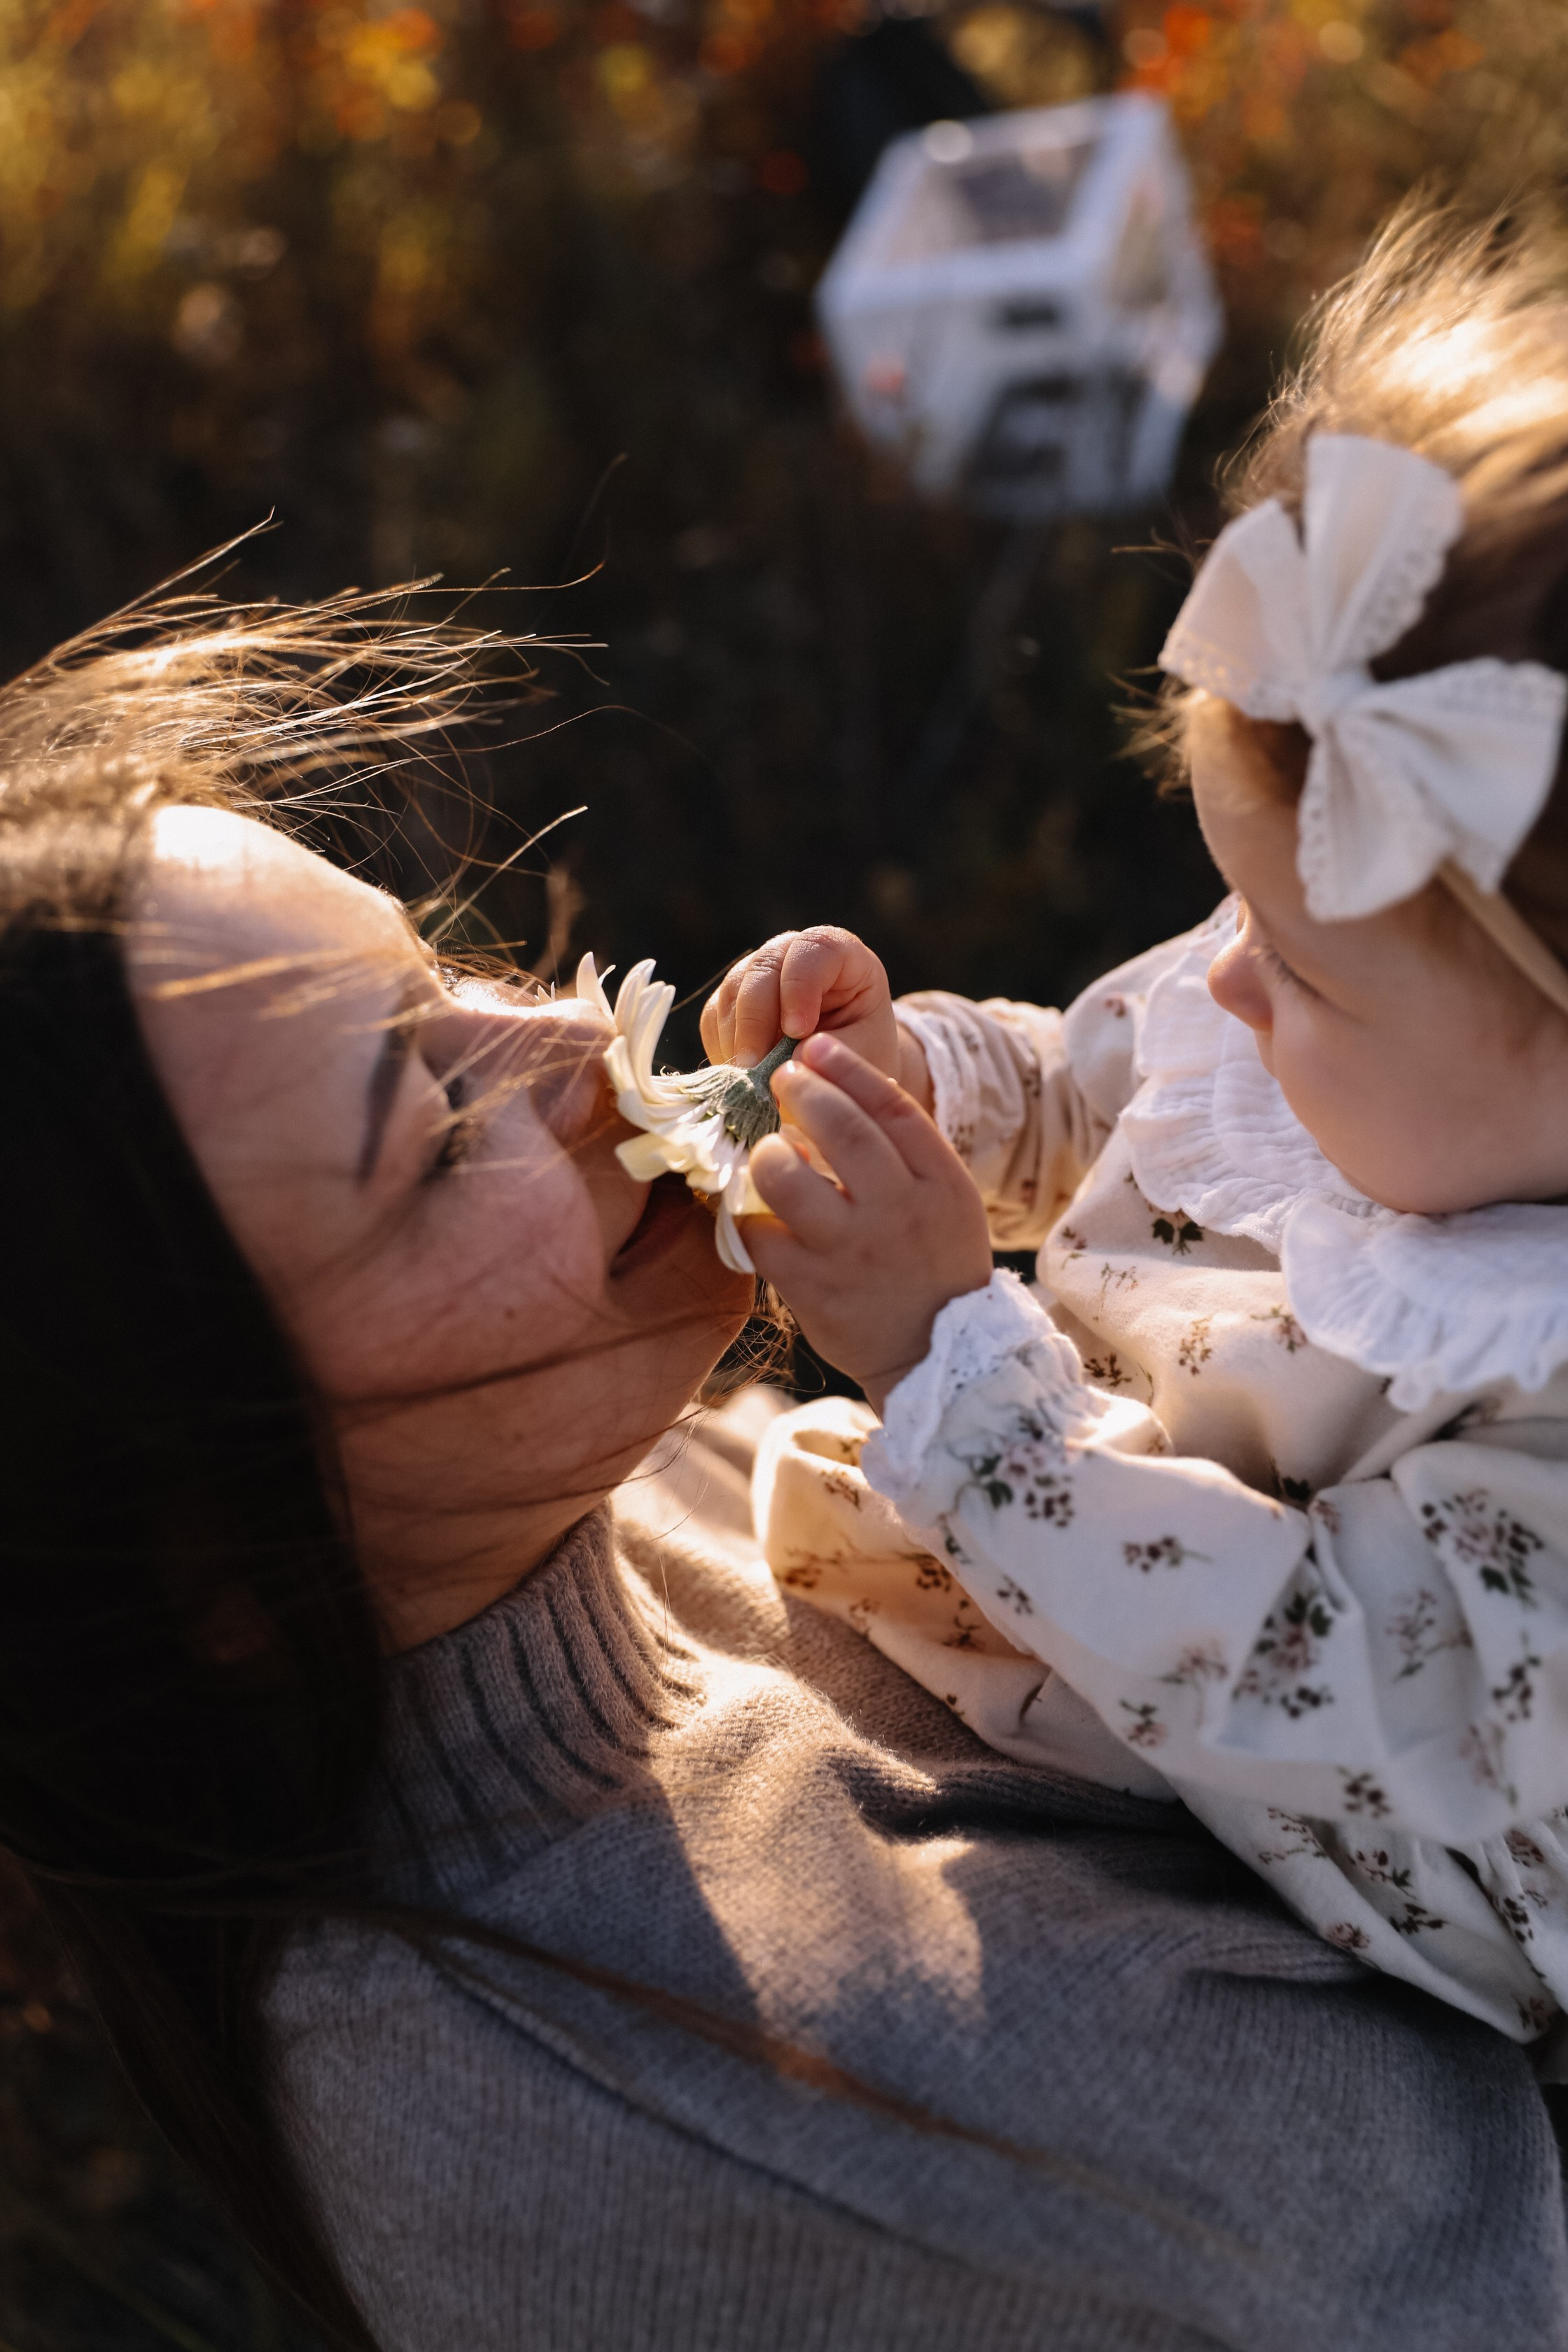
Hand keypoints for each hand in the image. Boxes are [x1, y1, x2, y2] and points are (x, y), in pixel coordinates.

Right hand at [701, 927, 931, 1108]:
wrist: (846, 1066)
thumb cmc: (865, 1051)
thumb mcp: (866, 1052)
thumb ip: (834, 1052)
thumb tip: (787, 1061)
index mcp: (840, 953)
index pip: (813, 949)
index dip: (799, 986)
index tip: (798, 1031)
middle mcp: (792, 953)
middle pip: (762, 967)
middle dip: (756, 1021)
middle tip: (757, 1069)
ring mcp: (758, 973)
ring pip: (732, 992)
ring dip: (737, 1041)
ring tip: (753, 1083)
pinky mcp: (732, 1001)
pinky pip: (714, 1019)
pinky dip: (724, 1049)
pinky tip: (744, 1077)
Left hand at [741, 1032, 991, 1414]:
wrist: (936, 1354)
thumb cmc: (932, 1263)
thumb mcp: (944, 1198)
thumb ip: (905, 1147)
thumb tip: (840, 1085)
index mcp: (941, 1183)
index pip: (893, 1107)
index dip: (848, 1068)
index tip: (814, 1047)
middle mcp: (899, 1212)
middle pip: (844, 1130)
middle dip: (802, 1092)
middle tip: (779, 1080)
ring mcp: (852, 1251)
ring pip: (789, 1179)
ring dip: (767, 1152)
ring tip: (767, 1151)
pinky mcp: (812, 1289)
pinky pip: (761, 1235)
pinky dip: (749, 1214)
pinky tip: (752, 1207)